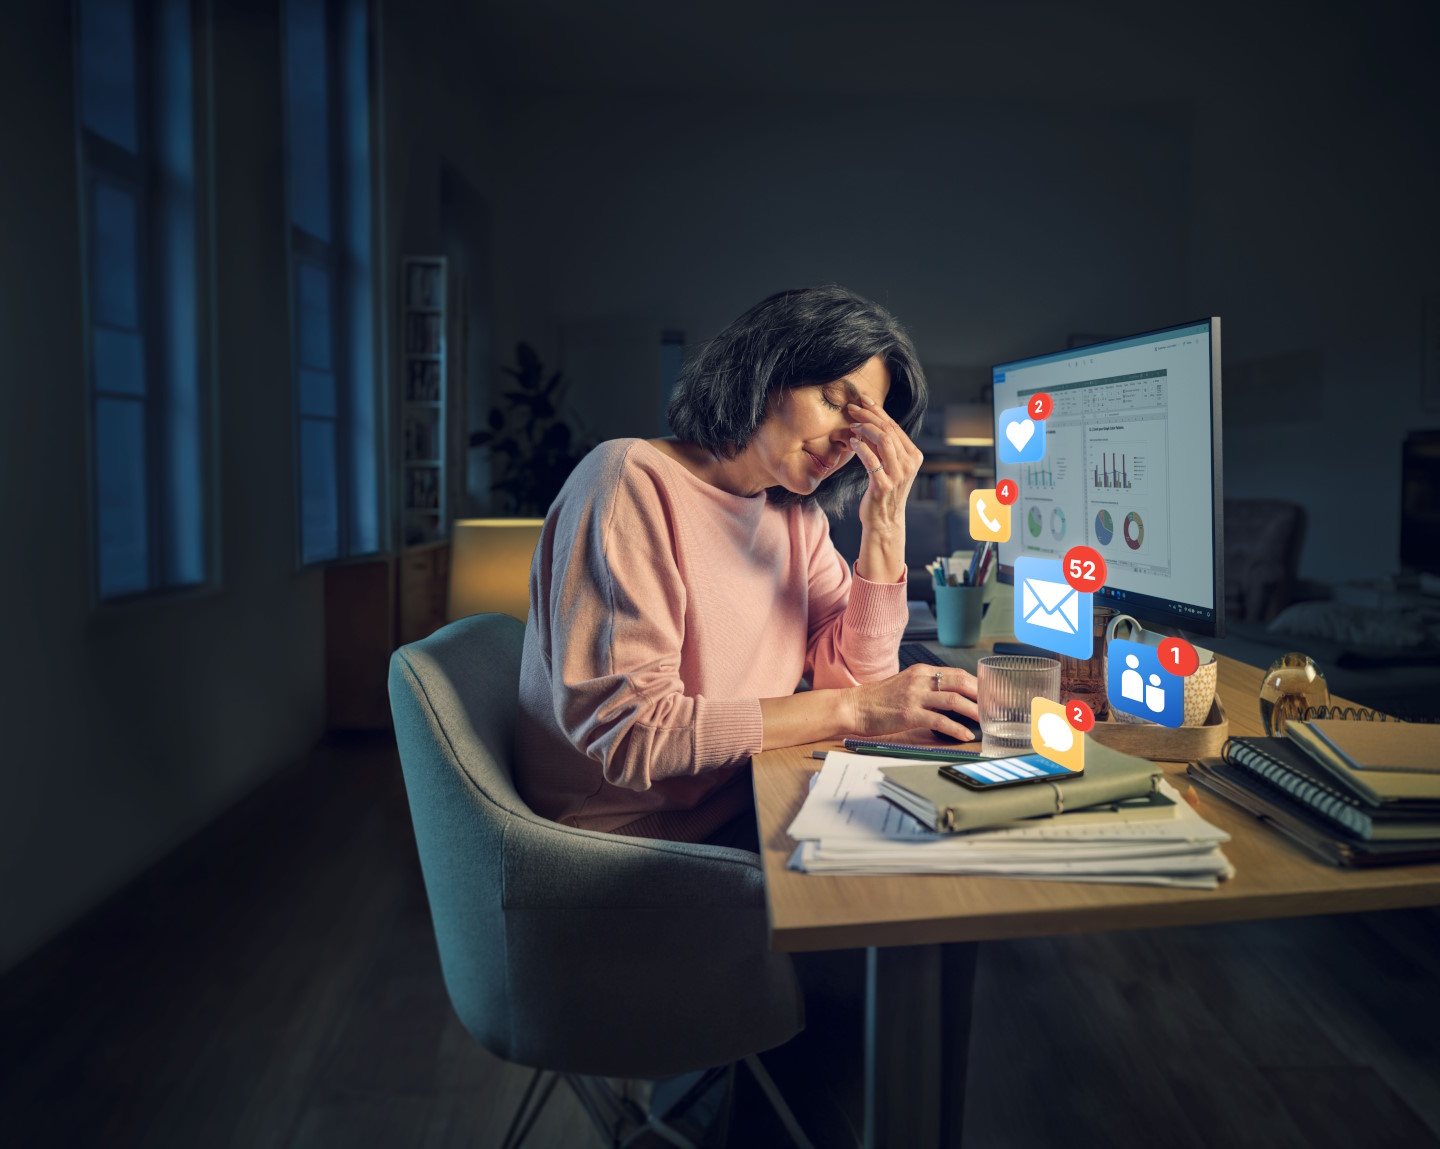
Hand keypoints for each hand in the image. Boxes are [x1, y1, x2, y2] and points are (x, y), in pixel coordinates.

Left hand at [847, 396, 922, 539]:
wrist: (884, 522)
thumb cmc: (883, 491)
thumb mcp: (888, 465)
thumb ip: (883, 446)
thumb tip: (867, 422)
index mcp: (914, 456)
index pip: (895, 426)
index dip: (878, 411)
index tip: (862, 400)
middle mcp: (909, 464)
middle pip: (889, 430)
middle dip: (868, 415)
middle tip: (851, 408)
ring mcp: (898, 475)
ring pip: (884, 441)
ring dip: (865, 429)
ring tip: (851, 425)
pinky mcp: (884, 486)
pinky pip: (872, 461)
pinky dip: (861, 448)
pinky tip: (852, 442)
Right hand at [847, 663, 979, 741]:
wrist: (853, 706)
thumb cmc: (877, 700)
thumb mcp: (905, 685)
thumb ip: (927, 688)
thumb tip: (952, 699)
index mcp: (920, 672)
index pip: (957, 673)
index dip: (978, 684)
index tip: (991, 694)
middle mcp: (920, 680)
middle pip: (961, 682)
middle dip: (983, 694)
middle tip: (996, 705)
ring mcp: (915, 697)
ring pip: (954, 700)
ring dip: (974, 711)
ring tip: (986, 720)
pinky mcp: (909, 714)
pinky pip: (940, 720)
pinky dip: (956, 728)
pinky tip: (965, 734)